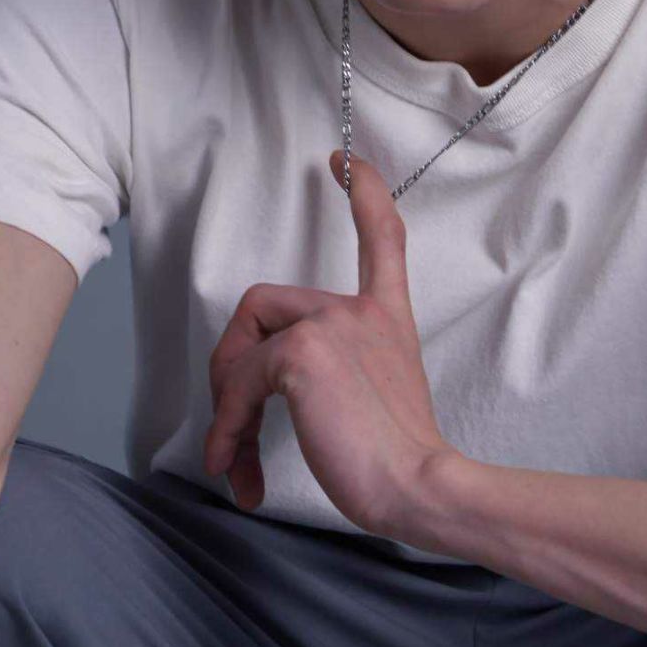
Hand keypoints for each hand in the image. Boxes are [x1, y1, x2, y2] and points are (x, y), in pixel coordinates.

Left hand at [203, 150, 457, 534]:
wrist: (420, 485)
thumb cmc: (401, 457)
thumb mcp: (381, 393)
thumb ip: (340, 369)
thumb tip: (266, 388)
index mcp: (386, 315)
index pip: (382, 235)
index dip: (364, 192)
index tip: (346, 161)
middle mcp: (360, 308)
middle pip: (261, 304)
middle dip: (232, 366)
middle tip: (237, 427)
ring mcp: (330, 324)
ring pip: (241, 343)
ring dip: (227, 405)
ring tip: (236, 457)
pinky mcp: (301, 352)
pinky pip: (238, 383)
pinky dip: (227, 428)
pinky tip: (234, 467)